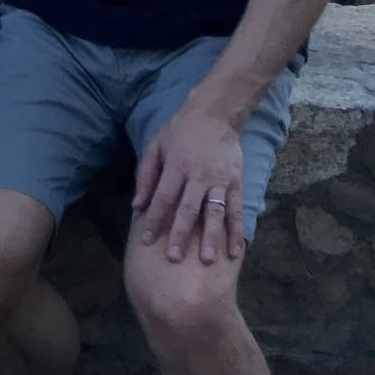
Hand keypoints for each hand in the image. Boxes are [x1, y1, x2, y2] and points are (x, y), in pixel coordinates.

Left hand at [133, 99, 245, 263]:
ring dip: (211, 237)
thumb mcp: (156, 145)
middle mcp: (199, 175)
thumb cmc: (179, 131)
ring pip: (215, 212)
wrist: (215, 113)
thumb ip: (146, 175)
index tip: (146, 241)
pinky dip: (236, 230)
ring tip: (207, 260)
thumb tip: (137, 205)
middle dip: (181, 234)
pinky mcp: (236, 181)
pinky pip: (236, 209)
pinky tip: (235, 250)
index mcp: (177, 165)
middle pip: (188, 208)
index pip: (164, 197)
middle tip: (174, 258)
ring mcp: (220, 179)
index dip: (154, 219)